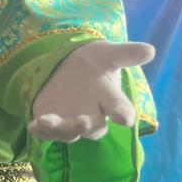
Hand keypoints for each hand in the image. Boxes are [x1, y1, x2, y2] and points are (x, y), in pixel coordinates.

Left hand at [29, 40, 154, 141]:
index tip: (125, 118)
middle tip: (83, 121)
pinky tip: (33, 126)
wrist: (67, 66)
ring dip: (60, 129)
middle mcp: (93, 115)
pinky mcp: (51, 122)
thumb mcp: (106, 53)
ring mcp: (71, 121)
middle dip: (87, 126)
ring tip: (47, 120)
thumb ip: (125, 53)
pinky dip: (41, 132)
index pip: (120, 108)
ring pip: (69, 132)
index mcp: (109, 98)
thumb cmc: (92, 62)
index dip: (123, 113)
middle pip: (93, 128)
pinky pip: (47, 132)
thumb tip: (149, 49)